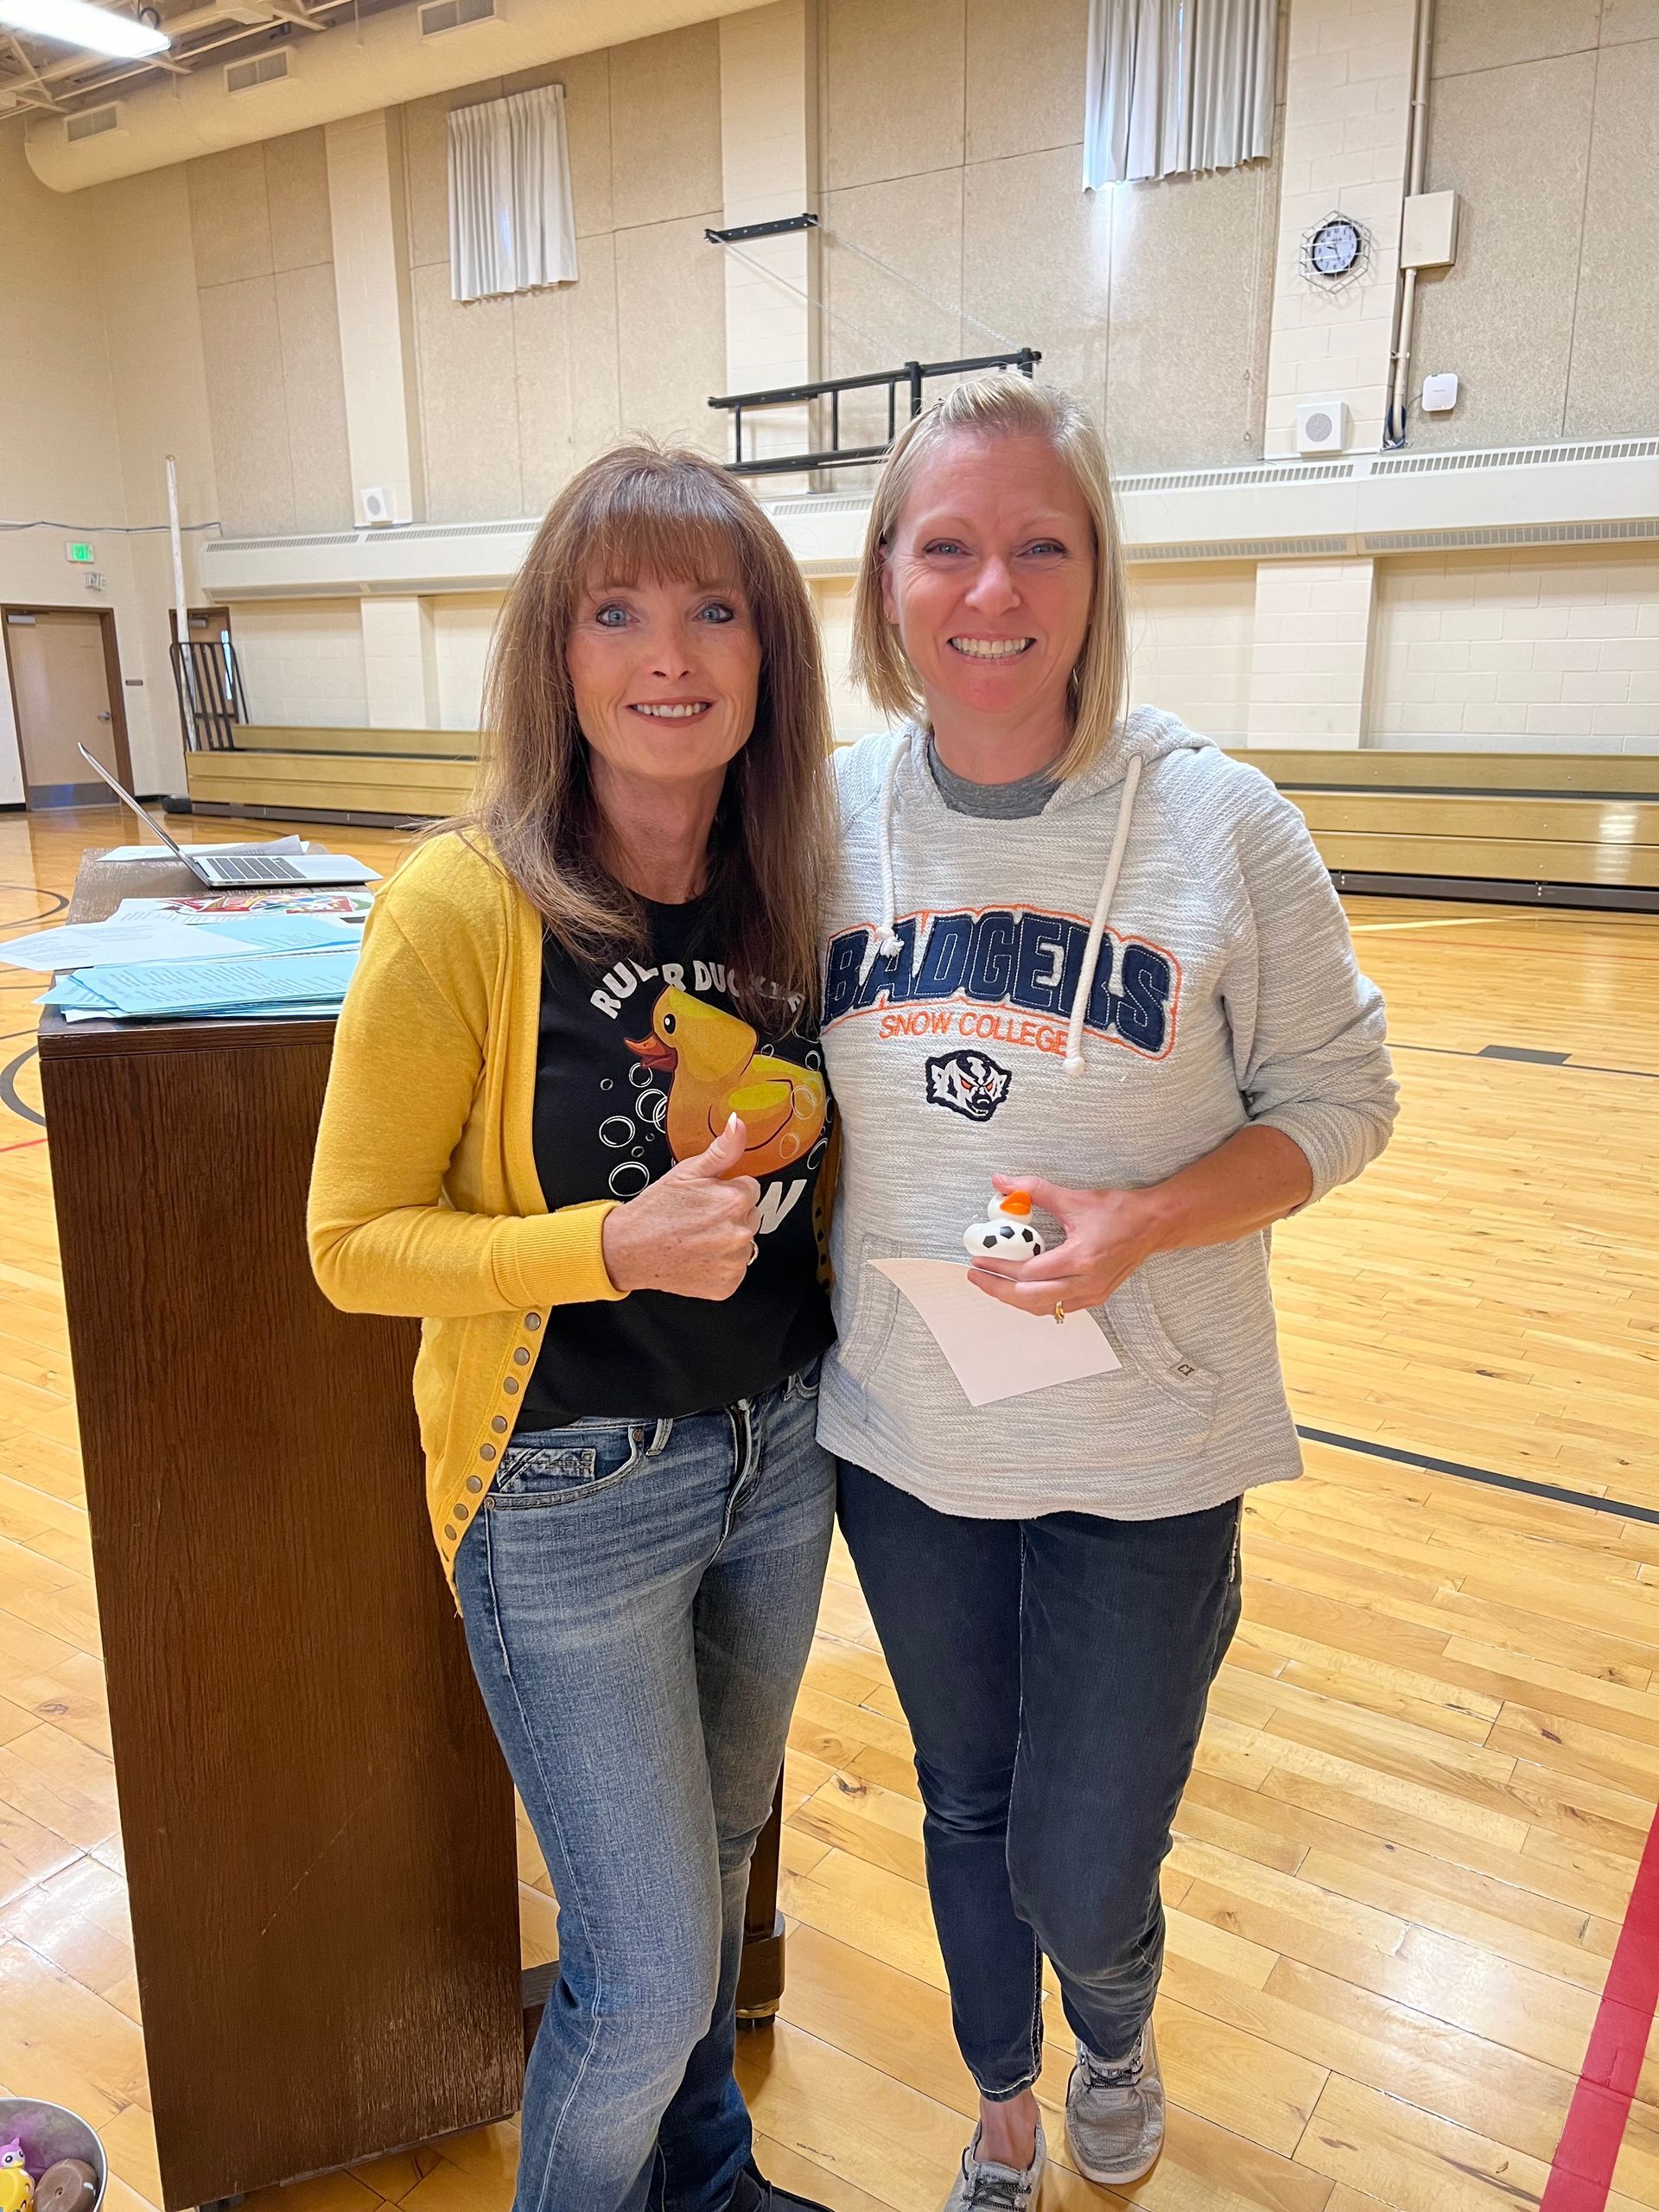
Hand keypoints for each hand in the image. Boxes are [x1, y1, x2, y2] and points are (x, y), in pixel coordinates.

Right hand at [600, 1115, 760, 1299]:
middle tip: (698, 1219)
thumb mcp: (687, 1172)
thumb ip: (722, 1150)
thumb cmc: (654, 1211)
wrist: (628, 1249)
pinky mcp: (728, 1284)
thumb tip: (738, 1124)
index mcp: (734, 1200)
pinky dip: (720, 1265)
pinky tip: (698, 1257)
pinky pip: (735, 1269)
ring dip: (727, 1241)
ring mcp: (734, 1261)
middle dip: (730, 1215)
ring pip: (744, 1243)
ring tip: (696, 1238)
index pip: (750, 1189)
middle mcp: (740, 1232)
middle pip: (750, 1216)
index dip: (726, 1191)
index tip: (705, 1200)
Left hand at [967, 1173, 1165, 1316]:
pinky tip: (1019, 1289)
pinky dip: (1034, 1301)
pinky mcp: (1095, 1297)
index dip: (999, 1268)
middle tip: (976, 1277)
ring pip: (1043, 1307)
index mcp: (1080, 1259)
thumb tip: (1002, 1183)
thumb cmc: (1119, 1212)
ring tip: (992, 1284)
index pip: (1028, 1272)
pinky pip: (1057, 1307)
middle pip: (1030, 1298)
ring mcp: (1092, 1294)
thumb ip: (1034, 1190)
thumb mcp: (1074, 1198)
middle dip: (998, 1290)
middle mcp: (1086, 1282)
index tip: (979, 1260)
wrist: (1153, 1225)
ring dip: (1013, 1299)